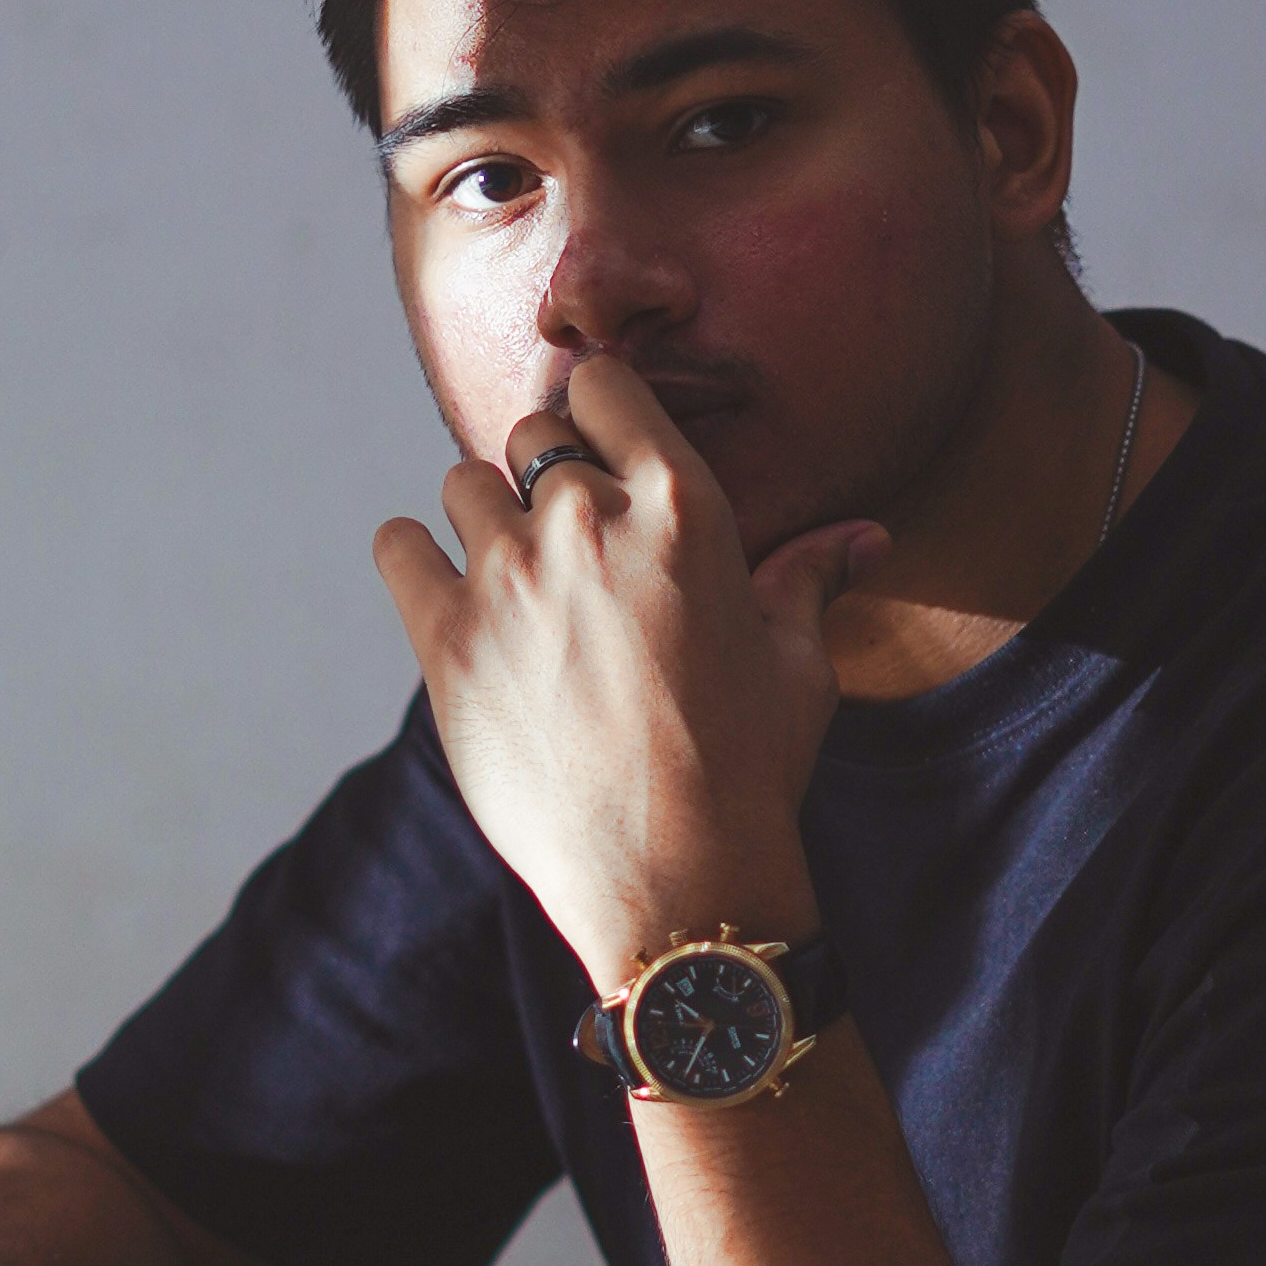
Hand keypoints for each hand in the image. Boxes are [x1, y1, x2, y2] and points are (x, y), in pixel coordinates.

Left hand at [371, 349, 879, 972]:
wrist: (679, 880)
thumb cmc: (750, 769)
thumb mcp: (797, 664)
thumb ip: (809, 578)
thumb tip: (867, 536)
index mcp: (682, 504)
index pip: (605, 384)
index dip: (599, 414)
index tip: (600, 453)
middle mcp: (587, 521)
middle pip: (529, 433)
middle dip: (545, 476)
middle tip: (568, 545)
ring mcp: (509, 577)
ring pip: (460, 484)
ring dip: (485, 519)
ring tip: (515, 583)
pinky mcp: (446, 640)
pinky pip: (398, 547)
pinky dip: (416, 560)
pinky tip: (446, 596)